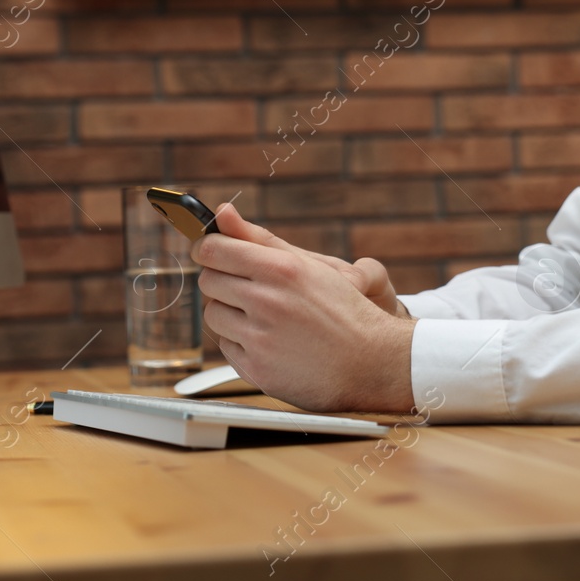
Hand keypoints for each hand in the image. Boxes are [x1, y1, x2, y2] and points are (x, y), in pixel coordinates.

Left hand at [191, 204, 415, 412]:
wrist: (371, 362)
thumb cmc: (343, 309)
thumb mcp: (308, 264)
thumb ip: (258, 238)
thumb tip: (222, 211)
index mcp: (281, 270)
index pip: (214, 249)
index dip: (207, 248)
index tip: (211, 252)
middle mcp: (267, 302)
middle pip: (209, 281)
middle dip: (222, 280)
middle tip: (246, 286)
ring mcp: (260, 339)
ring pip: (212, 315)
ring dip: (228, 312)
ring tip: (261, 315)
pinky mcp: (256, 369)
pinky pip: (225, 347)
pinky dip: (239, 342)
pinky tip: (268, 340)